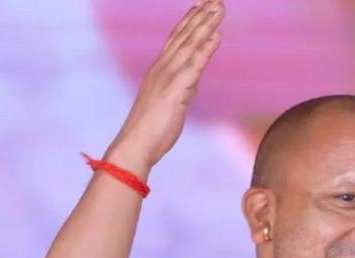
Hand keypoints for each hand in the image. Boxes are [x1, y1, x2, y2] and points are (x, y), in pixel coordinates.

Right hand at [106, 0, 224, 172]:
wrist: (135, 145)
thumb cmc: (151, 130)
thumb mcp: (170, 105)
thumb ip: (181, 89)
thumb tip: (192, 82)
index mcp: (159, 72)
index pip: (176, 40)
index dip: (190, 22)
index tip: (202, 6)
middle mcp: (162, 69)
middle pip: (184, 36)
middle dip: (201, 16)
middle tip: (216, 0)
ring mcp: (168, 78)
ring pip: (189, 45)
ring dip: (205, 25)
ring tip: (219, 8)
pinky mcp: (175, 91)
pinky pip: (193, 66)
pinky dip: (205, 49)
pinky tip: (216, 35)